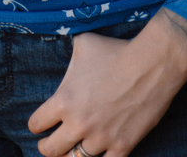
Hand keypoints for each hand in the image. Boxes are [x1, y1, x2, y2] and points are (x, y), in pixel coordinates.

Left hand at [28, 8, 186, 156]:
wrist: (150, 64)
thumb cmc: (115, 51)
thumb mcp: (83, 44)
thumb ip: (67, 55)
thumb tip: (57, 42)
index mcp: (64, 100)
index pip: (36, 124)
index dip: (36, 124)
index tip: (39, 124)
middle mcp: (79, 123)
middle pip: (50, 150)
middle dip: (46, 147)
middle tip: (47, 144)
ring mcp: (101, 138)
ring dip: (71, 155)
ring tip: (70, 151)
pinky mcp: (122, 146)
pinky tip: (96, 155)